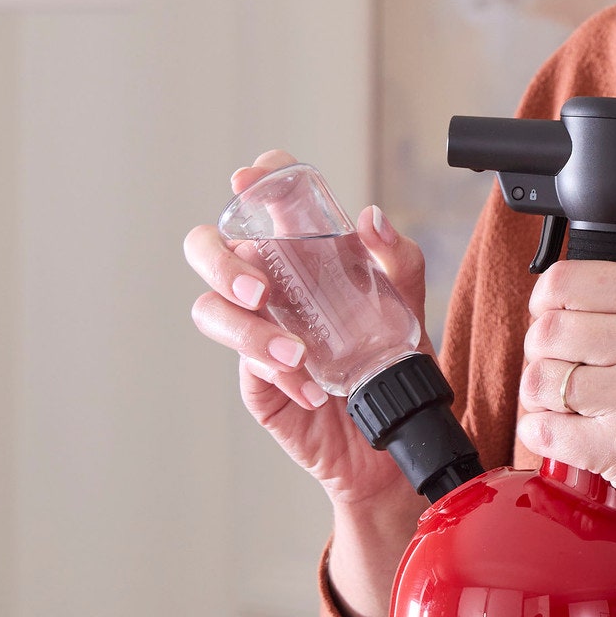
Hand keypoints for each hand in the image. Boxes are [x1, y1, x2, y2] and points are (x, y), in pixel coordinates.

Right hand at [184, 150, 430, 508]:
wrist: (392, 436)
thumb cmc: (391, 364)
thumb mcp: (407, 310)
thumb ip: (398, 262)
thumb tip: (371, 218)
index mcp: (299, 257)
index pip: (260, 206)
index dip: (251, 185)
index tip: (251, 180)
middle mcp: (268, 287)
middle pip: (208, 249)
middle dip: (221, 261)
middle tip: (259, 288)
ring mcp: (254, 333)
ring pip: (210, 309)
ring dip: (245, 329)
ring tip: (293, 353)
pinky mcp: (255, 380)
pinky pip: (245, 368)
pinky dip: (278, 373)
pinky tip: (313, 389)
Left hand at [516, 258, 615, 530]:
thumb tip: (595, 262)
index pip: (567, 280)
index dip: (545, 302)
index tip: (550, 318)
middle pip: (547, 331)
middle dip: (540, 354)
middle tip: (559, 369)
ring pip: (539, 381)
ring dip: (538, 397)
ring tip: (563, 404)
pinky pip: (543, 430)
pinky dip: (538, 433)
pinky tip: (563, 434)